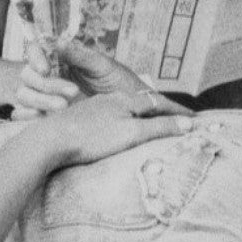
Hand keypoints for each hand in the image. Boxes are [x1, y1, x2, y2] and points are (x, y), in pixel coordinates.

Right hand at [12, 39, 156, 117]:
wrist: (132, 108)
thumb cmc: (119, 82)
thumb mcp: (104, 66)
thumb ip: (81, 56)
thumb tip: (59, 43)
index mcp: (61, 59)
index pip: (36, 51)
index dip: (34, 57)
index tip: (45, 68)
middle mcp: (50, 75)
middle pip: (28, 75)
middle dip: (46, 84)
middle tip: (73, 92)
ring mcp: (46, 95)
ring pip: (24, 94)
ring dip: (39, 100)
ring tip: (64, 107)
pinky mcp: (47, 114)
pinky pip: (25, 114)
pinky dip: (27, 115)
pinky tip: (40, 117)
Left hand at [31, 90, 193, 168]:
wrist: (48, 142)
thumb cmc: (92, 138)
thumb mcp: (131, 133)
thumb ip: (160, 128)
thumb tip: (188, 124)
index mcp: (125, 100)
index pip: (158, 104)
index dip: (177, 112)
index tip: (194, 118)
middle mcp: (109, 100)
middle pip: (140, 104)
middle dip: (159, 111)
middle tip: (175, 120)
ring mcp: (92, 109)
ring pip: (121, 110)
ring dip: (138, 116)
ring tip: (148, 123)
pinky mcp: (78, 120)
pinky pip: (106, 118)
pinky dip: (119, 122)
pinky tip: (113, 130)